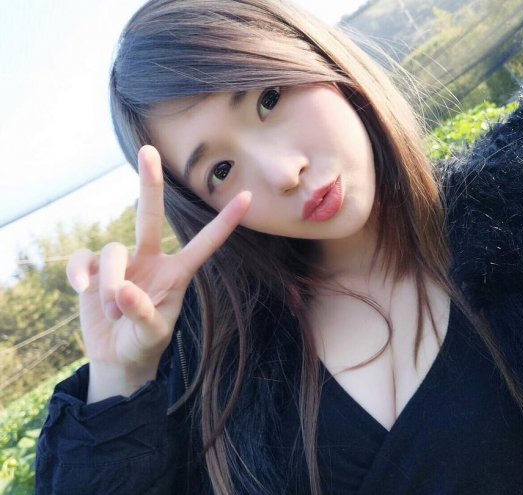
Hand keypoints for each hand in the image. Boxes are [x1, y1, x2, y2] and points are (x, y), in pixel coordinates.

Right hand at [66, 145, 250, 382]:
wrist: (117, 357)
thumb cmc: (144, 344)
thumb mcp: (153, 335)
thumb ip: (144, 314)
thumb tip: (123, 290)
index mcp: (177, 273)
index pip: (204, 244)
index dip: (224, 223)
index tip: (248, 196)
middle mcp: (150, 260)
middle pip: (151, 216)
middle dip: (150, 185)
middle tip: (148, 151)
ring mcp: (121, 263)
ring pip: (113, 251)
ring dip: (111, 282)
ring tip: (115, 312)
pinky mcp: (93, 270)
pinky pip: (84, 259)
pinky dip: (79, 272)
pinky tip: (81, 289)